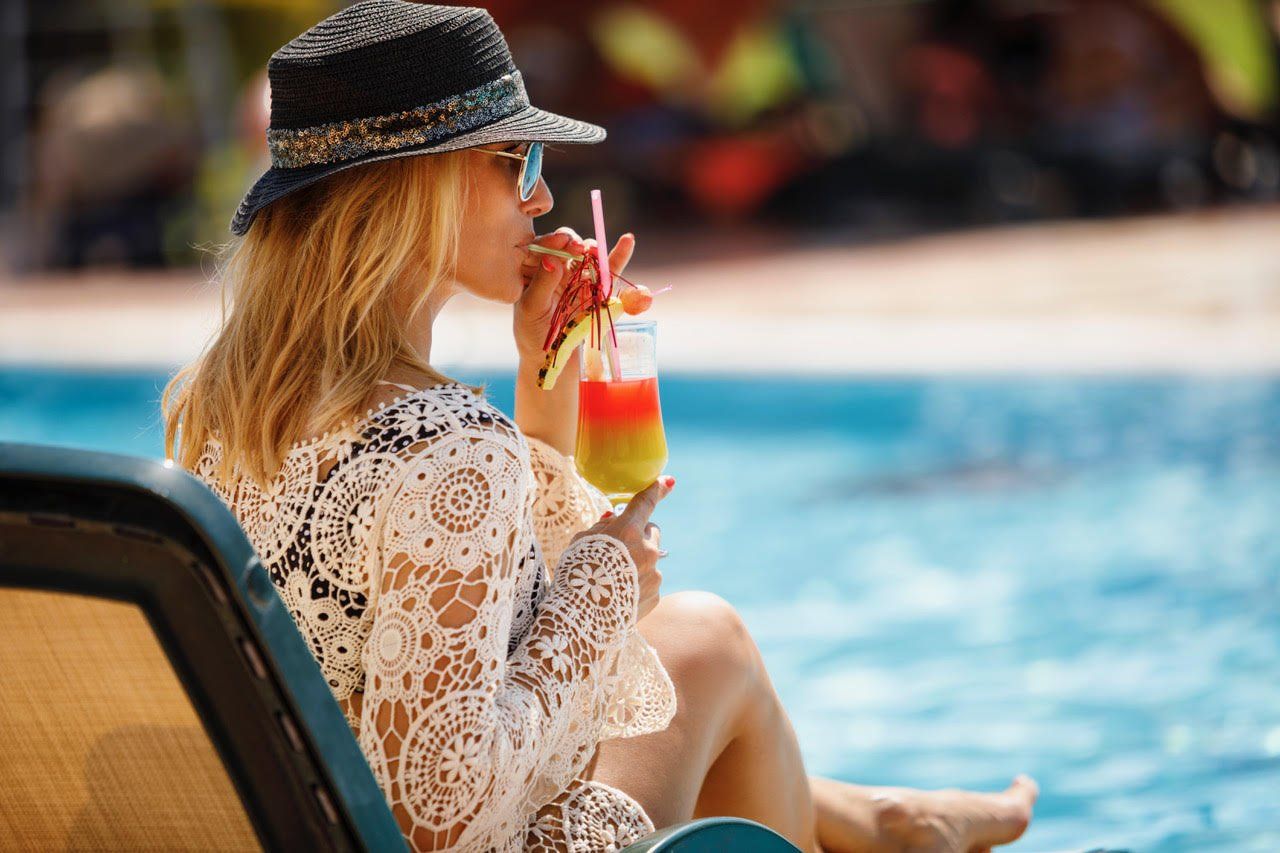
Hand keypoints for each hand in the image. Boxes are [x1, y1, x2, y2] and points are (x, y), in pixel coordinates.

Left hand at [514, 227, 636, 360]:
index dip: (552, 241)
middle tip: (578, 248)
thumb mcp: (531, 310)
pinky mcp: (597, 289)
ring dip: (593, 249)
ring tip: (595, 251)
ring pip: (588, 255)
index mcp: (533, 269)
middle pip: (567, 245)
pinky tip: (628, 241)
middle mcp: (556, 268)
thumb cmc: (533, 334)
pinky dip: (619, 256)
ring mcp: (578, 277)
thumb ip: (542, 284)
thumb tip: (552, 259)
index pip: (542, 246)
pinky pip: (608, 270)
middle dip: (573, 243)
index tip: (562, 242)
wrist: (554, 359)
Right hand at [569, 474, 673, 620]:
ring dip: (636, 562)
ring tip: (612, 579)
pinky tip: (618, 594)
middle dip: (638, 533)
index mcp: (627, 531)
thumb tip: (612, 520)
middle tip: (618, 546)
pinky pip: (649, 581)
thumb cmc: (575, 575)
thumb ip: (601, 527)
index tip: (667, 482)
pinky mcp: (656, 594)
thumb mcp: (581, 542)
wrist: (580, 620)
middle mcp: (647, 550)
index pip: (646, 501)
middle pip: (651, 530)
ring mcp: (654, 574)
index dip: (656, 489)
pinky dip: (637, 583)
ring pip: (650, 558)